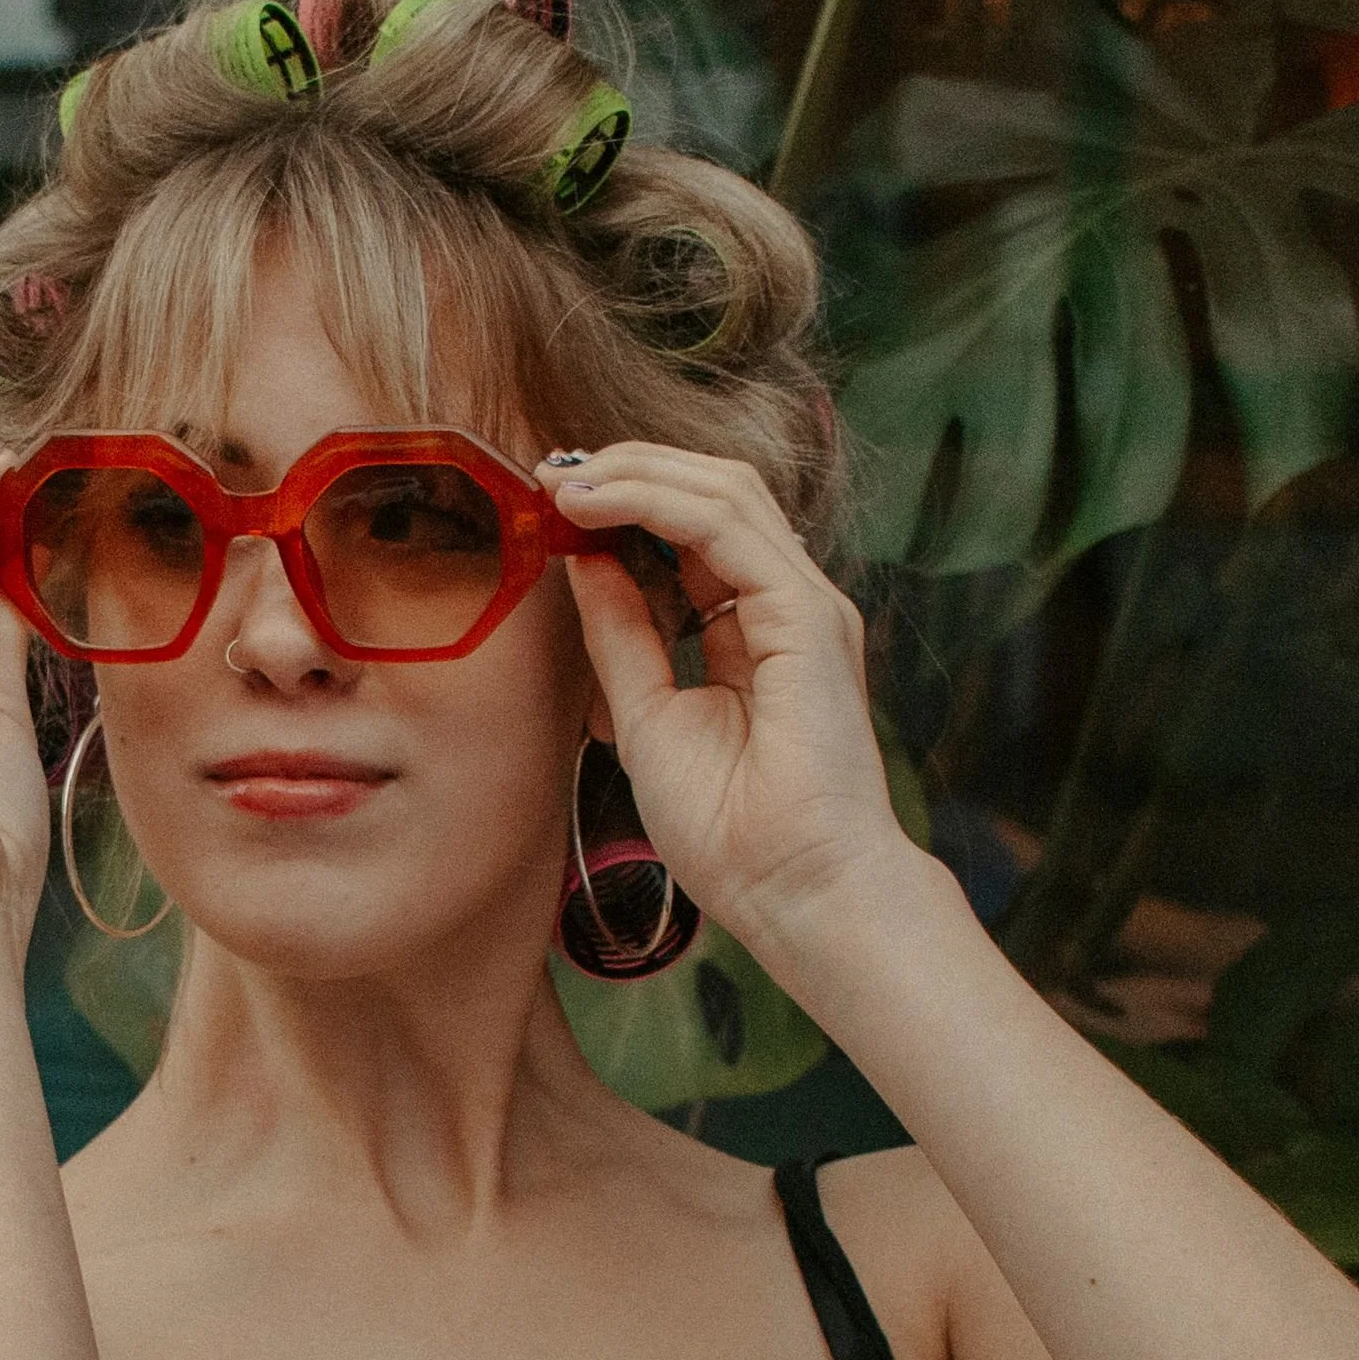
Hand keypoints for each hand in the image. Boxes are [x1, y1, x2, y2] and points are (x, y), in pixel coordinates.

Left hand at [545, 444, 921, 961]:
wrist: (795, 891)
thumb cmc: (733, 832)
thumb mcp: (646, 716)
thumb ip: (622, 635)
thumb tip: (582, 563)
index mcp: (754, 630)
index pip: (695, 531)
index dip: (625, 503)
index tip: (552, 500)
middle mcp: (786, 604)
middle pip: (713, 492)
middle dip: (629, 468)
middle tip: (551, 471)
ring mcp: (804, 604)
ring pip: (724, 490)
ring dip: (636, 471)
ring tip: (564, 479)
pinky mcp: (807, 614)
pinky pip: (727, 527)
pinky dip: (655, 502)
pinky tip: (595, 505)